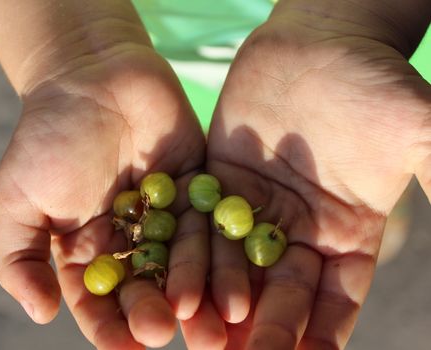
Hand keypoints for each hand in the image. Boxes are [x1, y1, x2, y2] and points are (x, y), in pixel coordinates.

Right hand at [0, 47, 208, 348]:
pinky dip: (221, 247)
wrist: (90, 74)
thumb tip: (39, 314)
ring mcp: (167, 216)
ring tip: (212, 320)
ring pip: (184, 262)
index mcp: (89, 250)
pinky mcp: (199, 189)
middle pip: (147, 287)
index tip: (123, 346)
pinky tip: (234, 273)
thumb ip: (21, 258)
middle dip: (156, 313)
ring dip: (198, 291)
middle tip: (166, 332)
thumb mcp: (16, 199)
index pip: (99, 300)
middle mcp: (132, 240)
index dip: (109, 326)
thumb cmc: (47, 137)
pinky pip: (212, 222)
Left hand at [204, 10, 430, 348]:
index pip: (337, 298)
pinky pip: (204, 226)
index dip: (325, 333)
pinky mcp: (220, 183)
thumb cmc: (375, 83)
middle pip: (283, 292)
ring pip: (238, 267)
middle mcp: (300, 230)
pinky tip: (180, 288)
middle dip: (268, 329)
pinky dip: (194, 258)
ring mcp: (256, 209)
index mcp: (348, 233)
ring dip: (223, 304)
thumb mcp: (418, 132)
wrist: (320, 42)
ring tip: (205, 341)